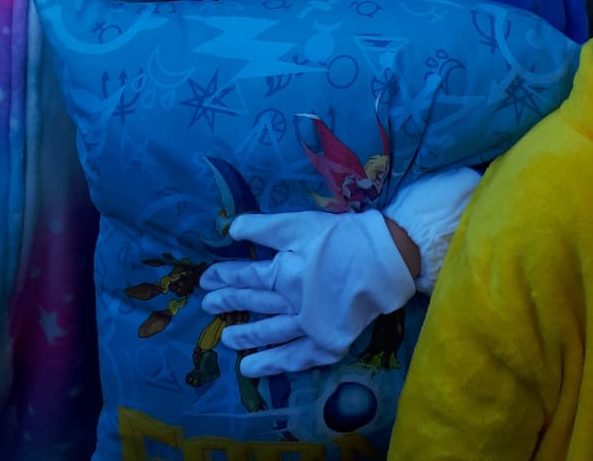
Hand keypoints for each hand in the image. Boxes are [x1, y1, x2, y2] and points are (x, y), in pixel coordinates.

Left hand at [199, 208, 414, 375]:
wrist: (385, 260)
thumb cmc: (342, 237)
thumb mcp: (301, 223)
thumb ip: (265, 227)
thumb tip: (230, 229)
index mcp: (285, 273)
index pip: (248, 276)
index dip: (226, 277)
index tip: (207, 280)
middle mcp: (291, 304)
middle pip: (255, 304)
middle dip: (229, 303)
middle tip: (207, 306)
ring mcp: (308, 327)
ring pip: (270, 333)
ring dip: (246, 336)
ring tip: (225, 340)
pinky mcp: (326, 342)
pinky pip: (295, 358)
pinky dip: (273, 364)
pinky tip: (252, 369)